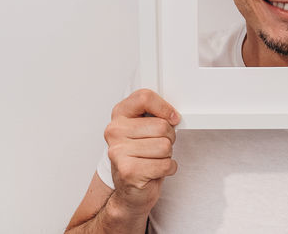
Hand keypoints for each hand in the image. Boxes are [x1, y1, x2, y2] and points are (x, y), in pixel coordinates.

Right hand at [103, 89, 179, 219]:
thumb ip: (155, 114)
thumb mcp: (144, 128)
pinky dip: (168, 168)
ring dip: (167, 155)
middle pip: (161, 125)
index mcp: (119, 115)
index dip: (164, 108)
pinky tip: (155, 170)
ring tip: (153, 159)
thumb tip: (173, 114)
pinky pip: (165, 164)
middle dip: (168, 137)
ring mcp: (118, 152)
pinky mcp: (128, 171)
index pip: (144, 98)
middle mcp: (114, 131)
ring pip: (165, 146)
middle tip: (156, 146)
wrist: (130, 190)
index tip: (172, 118)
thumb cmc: (140, 156)